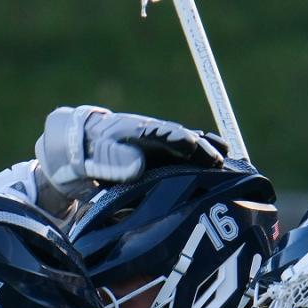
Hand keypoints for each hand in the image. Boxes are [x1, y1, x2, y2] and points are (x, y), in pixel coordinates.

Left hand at [35, 106, 225, 201]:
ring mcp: (160, 148)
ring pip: (189, 150)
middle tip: (219, 162)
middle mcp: (153, 137)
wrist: (80, 148)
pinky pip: (187, 161)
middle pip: (182, 141)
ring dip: (207, 157)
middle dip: (201, 150)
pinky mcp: (163, 160)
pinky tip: (219, 176)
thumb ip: (112, 159)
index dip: (177, 140)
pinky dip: (202, 166)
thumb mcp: (92, 154)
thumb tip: (138, 164)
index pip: (160, 134)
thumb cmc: (85, 151)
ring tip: (228, 168)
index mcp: (136, 131)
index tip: (192, 146)